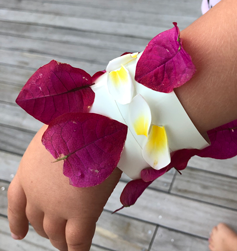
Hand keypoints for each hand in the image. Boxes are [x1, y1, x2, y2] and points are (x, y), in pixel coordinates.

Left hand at [7, 125, 121, 250]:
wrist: (94, 126)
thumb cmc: (80, 124)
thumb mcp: (57, 136)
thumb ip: (56, 152)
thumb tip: (70, 154)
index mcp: (28, 172)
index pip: (16, 202)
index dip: (17, 220)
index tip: (18, 232)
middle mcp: (37, 193)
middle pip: (37, 221)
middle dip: (45, 229)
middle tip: (54, 234)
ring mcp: (57, 206)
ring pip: (55, 234)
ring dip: (60, 241)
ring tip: (66, 244)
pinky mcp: (81, 213)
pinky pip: (77, 241)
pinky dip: (77, 250)